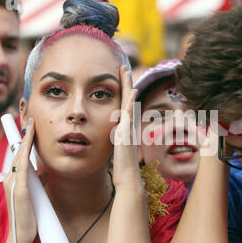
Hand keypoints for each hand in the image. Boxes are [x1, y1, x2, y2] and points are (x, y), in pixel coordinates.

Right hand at [3, 118, 36, 242]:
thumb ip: (37, 182)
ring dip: (25, 139)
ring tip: (31, 124)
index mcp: (14, 180)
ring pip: (19, 156)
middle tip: (31, 119)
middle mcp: (10, 179)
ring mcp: (13, 184)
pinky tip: (29, 143)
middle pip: (18, 152)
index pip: (19, 156)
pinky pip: (22, 166)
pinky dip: (25, 152)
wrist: (21, 235)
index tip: (30, 127)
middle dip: (24, 135)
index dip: (24, 141)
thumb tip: (44, 172)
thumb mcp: (34, 195)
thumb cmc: (28, 217)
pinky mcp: (19, 190)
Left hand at [112, 66, 141, 189]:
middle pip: (127, 97)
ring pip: (129, 101)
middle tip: (122, 66)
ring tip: (125, 70)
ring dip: (128, 85)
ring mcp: (129, 126)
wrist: (127, 177)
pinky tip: (133, 89)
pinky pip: (129, 112)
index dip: (121, 90)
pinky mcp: (127, 131)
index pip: (122, 103)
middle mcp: (128, 123)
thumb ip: (114, 139)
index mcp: (124, 126)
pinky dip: (131, 100)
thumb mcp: (114, 148)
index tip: (118, 77)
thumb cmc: (121, 167)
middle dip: (125, 82)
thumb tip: (109, 136)